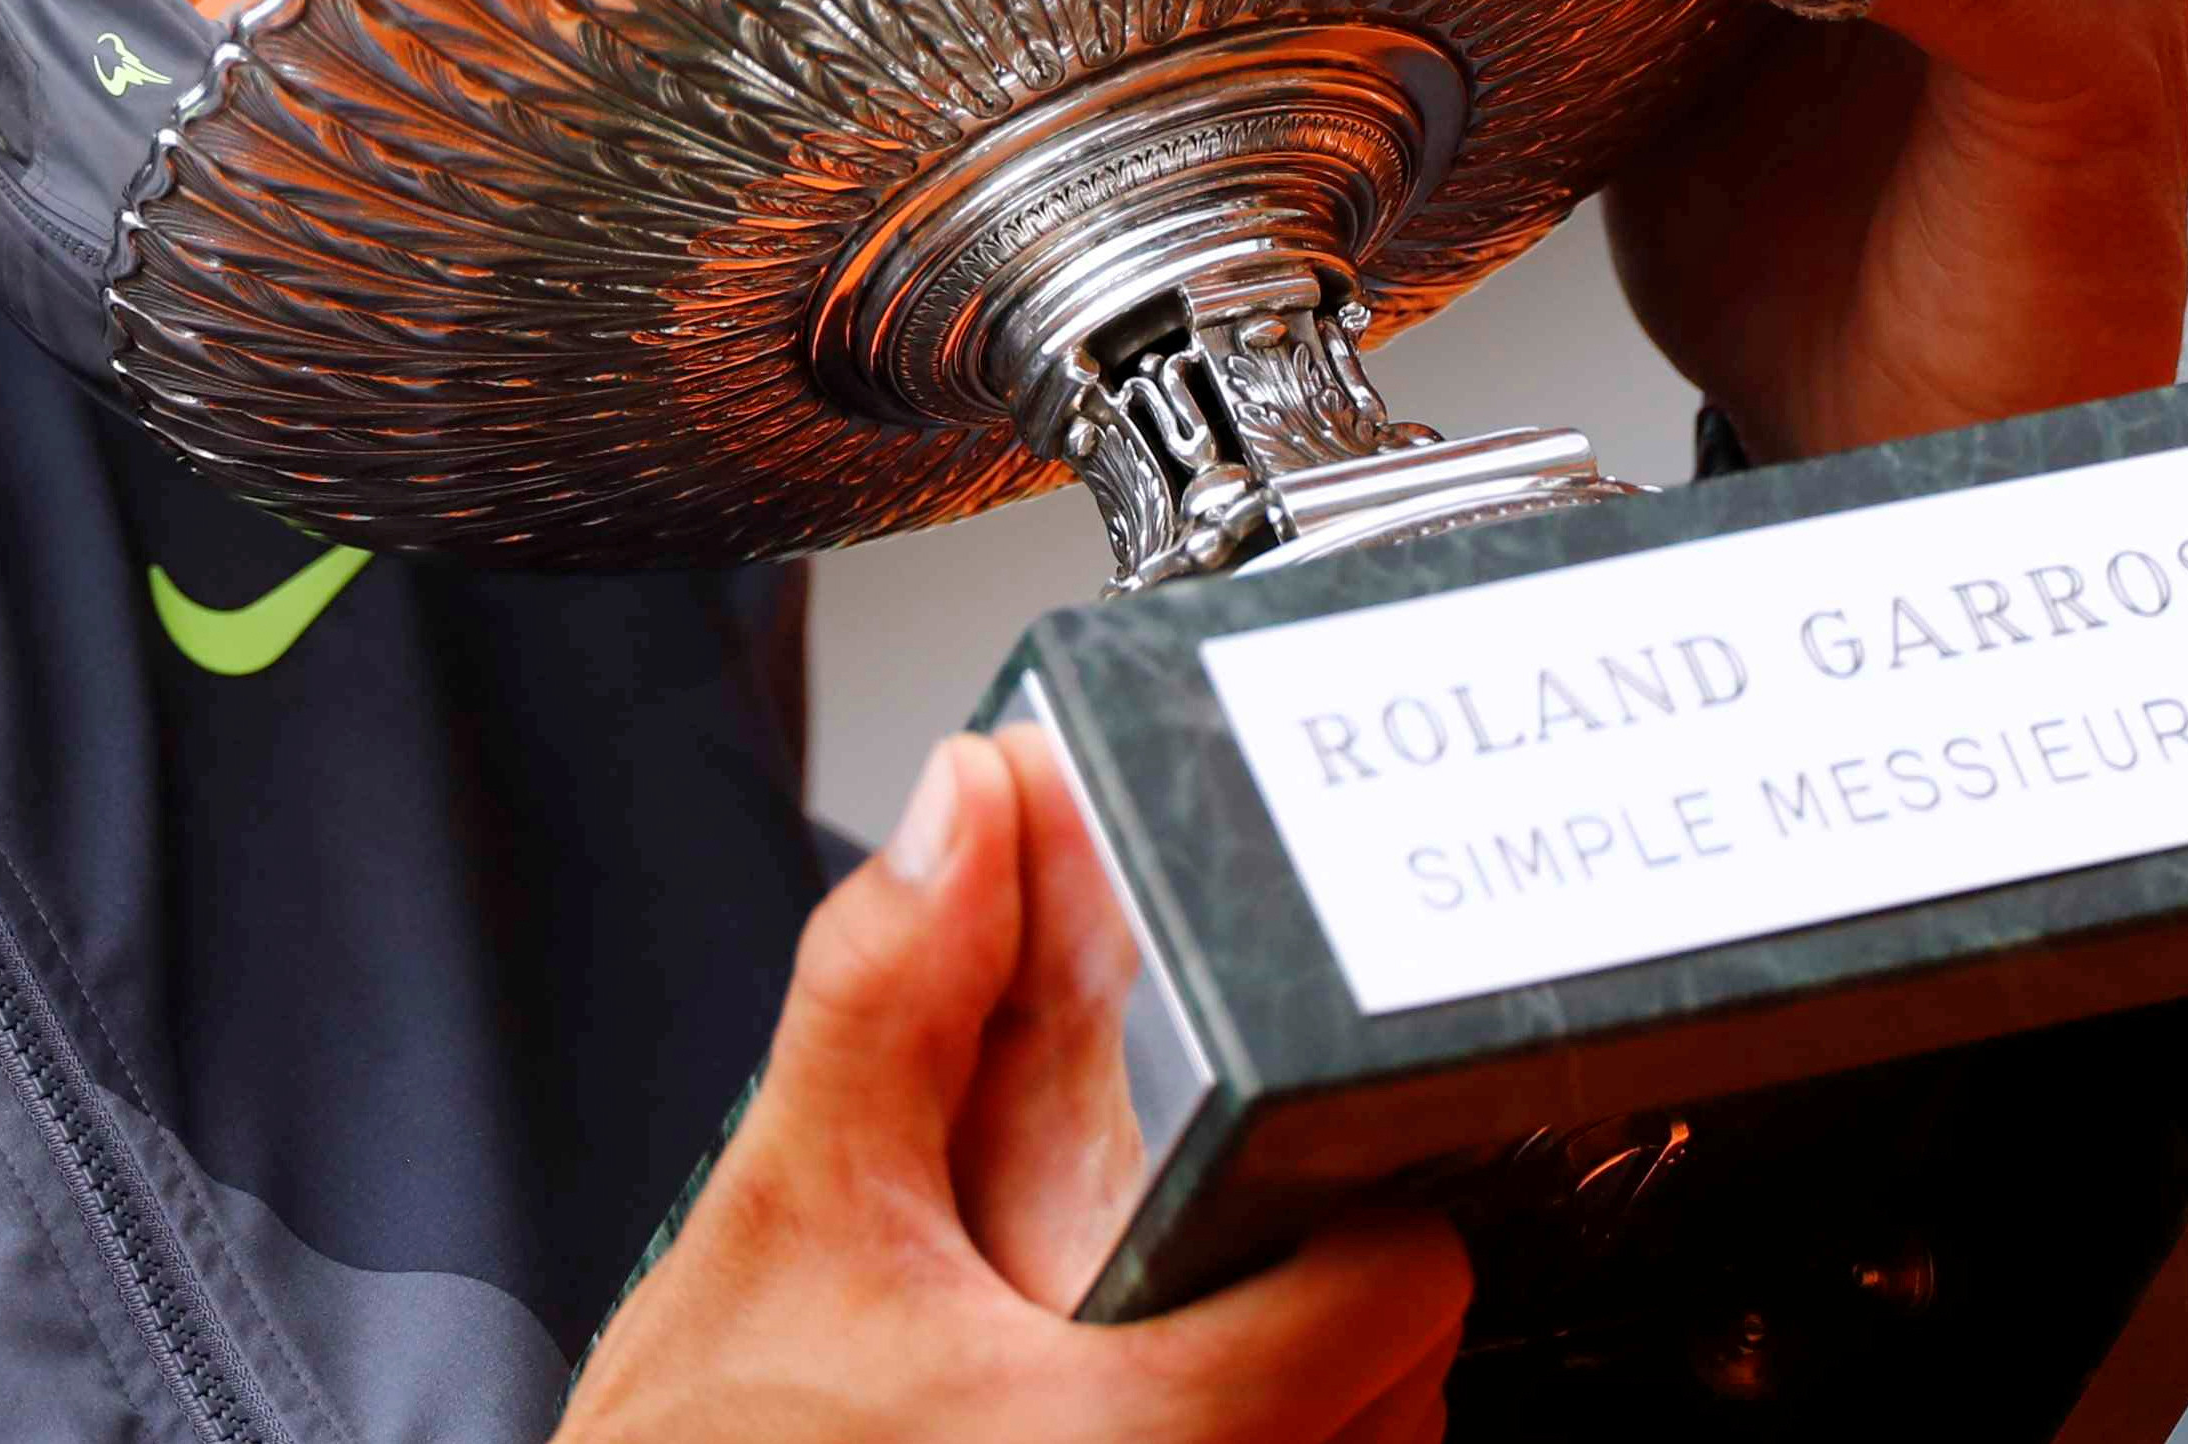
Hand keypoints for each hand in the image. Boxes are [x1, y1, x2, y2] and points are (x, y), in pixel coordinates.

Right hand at [564, 732, 1463, 1441]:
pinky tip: (1117, 1413)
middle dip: (1305, 1278)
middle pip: (1402, 1373)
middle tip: (1179, 1232)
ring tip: (1137, 1331)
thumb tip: (972, 805)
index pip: (1403, 1284)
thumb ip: (892, 994)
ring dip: (1288, 1383)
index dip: (1345, 1187)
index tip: (1264, 1146)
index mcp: (1144, 1435)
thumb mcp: (785, 1208)